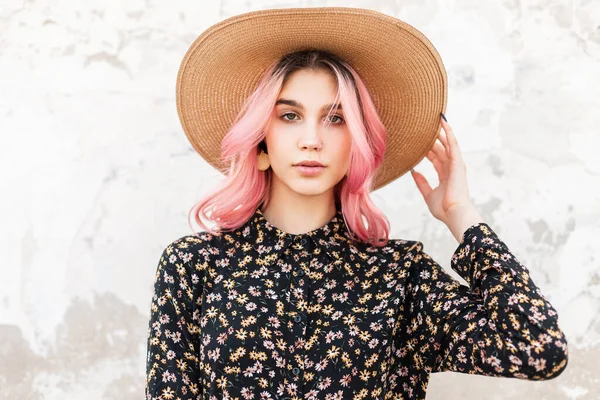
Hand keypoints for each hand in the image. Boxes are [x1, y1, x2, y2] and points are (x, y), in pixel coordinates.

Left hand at [411, 116, 481, 236]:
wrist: (454, 213)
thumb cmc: (443, 208)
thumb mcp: (428, 194)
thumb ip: (421, 183)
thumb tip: (413, 172)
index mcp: (445, 176)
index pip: (435, 159)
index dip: (428, 150)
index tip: (418, 142)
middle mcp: (451, 168)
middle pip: (440, 149)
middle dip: (432, 139)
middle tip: (422, 127)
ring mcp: (456, 164)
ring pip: (447, 144)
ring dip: (441, 132)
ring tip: (434, 118)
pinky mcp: (458, 162)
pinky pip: (453, 143)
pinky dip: (448, 132)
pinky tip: (443, 122)